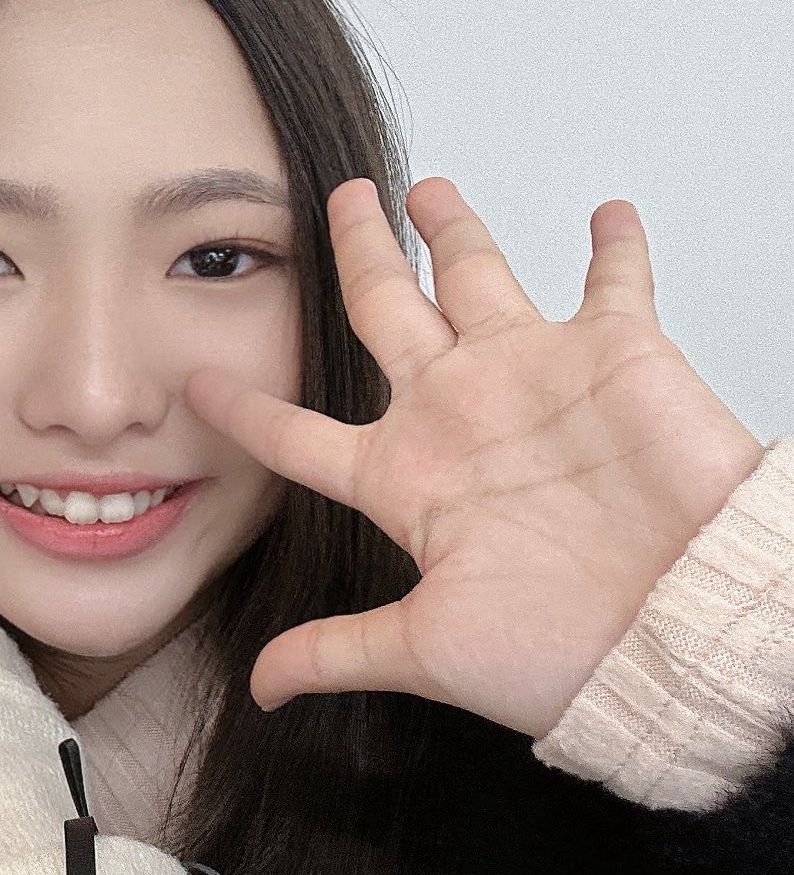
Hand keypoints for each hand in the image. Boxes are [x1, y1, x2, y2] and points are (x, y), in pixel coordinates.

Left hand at [186, 177, 762, 737]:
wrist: (679, 628)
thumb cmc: (565, 649)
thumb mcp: (428, 649)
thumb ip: (340, 651)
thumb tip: (261, 689)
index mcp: (405, 476)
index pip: (301, 433)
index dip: (247, 408)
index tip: (195, 382)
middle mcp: (458, 413)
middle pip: (386, 309)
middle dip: (359, 252)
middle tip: (335, 199)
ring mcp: (532, 376)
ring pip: (477, 275)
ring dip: (452, 229)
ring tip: (423, 186)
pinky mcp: (615, 355)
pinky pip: (614, 283)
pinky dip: (614, 246)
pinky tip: (607, 212)